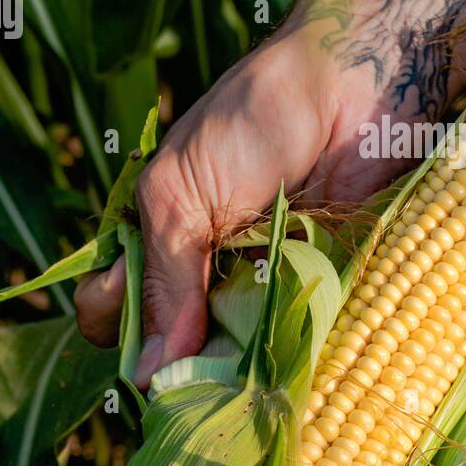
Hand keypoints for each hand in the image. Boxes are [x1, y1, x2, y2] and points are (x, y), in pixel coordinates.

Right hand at [73, 30, 422, 385]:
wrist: (351, 89)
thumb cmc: (253, 121)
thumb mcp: (181, 194)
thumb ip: (163, 279)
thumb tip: (142, 374)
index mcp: (158, 237)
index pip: (113, 309)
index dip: (116, 329)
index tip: (132, 334)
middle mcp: (207, 270)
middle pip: (175, 346)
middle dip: (178, 366)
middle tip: (192, 369)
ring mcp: (265, 284)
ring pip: (236, 355)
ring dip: (235, 371)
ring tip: (239, 376)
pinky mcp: (322, 290)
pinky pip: (299, 343)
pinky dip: (291, 358)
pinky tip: (289, 367)